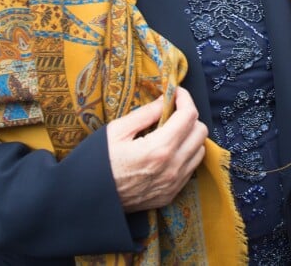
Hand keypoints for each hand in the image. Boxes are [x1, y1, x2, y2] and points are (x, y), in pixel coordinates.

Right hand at [107, 86, 207, 212]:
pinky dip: (185, 153)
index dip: (184, 98)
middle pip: (201, 132)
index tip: (175, 92)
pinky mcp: (171, 195)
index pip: (189, 116)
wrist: (89, 198)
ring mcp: (173, 184)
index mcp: (159, 148)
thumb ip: (146, 113)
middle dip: (189, 115)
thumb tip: (165, 99)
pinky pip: (191, 168)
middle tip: (171, 110)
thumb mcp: (117, 130)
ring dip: (190, 135)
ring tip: (170, 130)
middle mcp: (172, 167)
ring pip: (200, 150)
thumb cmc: (98, 161)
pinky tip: (167, 149)